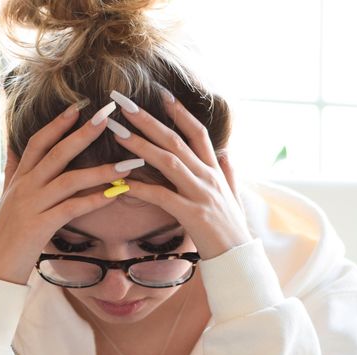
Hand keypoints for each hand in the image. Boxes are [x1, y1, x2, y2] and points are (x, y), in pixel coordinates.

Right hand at [0, 101, 138, 284]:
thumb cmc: (6, 235)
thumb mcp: (6, 197)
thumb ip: (12, 171)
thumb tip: (12, 147)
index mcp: (19, 179)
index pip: (38, 142)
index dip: (57, 123)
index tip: (78, 106)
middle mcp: (24, 187)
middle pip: (56, 153)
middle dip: (83, 133)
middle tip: (106, 116)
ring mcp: (31, 206)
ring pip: (69, 180)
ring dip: (101, 170)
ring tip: (128, 163)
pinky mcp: (39, 227)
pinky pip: (71, 209)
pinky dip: (94, 200)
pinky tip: (115, 194)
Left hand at [105, 93, 252, 259]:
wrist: (239, 259)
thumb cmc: (232, 229)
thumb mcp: (234, 196)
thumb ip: (229, 172)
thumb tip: (226, 152)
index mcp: (216, 170)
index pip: (198, 133)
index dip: (180, 112)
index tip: (162, 94)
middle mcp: (209, 177)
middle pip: (176, 140)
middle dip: (148, 120)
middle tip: (123, 103)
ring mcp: (201, 194)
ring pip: (168, 162)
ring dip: (141, 145)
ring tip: (117, 131)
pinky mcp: (192, 214)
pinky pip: (162, 196)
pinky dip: (141, 187)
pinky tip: (122, 182)